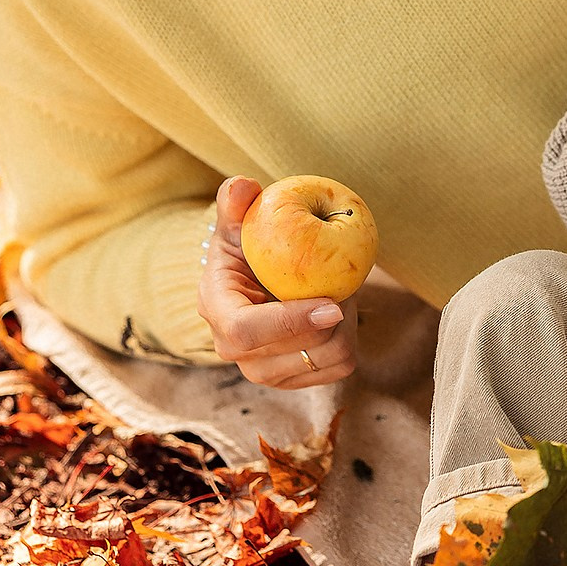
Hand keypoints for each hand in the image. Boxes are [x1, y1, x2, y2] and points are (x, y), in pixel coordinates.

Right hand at [198, 176, 358, 388]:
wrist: (259, 278)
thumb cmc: (249, 245)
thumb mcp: (238, 220)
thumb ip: (236, 201)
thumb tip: (242, 187)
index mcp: (217, 310)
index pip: (245, 332)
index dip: (290, 322)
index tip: (332, 304)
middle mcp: (234, 351)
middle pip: (295, 352)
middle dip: (332, 318)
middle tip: (346, 283)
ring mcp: (264, 370)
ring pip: (325, 360)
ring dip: (346, 326)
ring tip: (342, 292)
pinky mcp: (293, 378)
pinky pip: (338, 368)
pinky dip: (349, 339)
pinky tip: (339, 314)